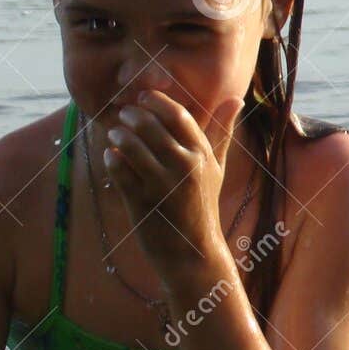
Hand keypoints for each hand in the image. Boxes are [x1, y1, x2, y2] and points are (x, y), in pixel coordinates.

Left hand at [102, 89, 233, 276]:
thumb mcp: (217, 167)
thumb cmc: (203, 205)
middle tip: (124, 114)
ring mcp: (162, 184)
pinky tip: (111, 156)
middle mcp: (185, 167)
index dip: (156, 101)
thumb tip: (237, 99)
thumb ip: (223, 131)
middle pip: (150, 126)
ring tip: (115, 134)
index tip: (143, 98)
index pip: (179, 115)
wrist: (191, 251)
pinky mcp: (141, 201)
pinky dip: (110, 158)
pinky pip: (118, 169)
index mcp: (203, 155)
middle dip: (132, 115)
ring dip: (118, 134)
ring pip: (130, 145)